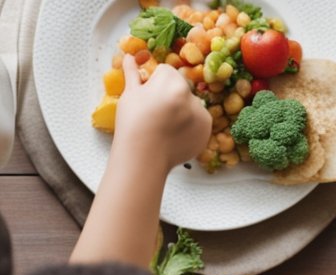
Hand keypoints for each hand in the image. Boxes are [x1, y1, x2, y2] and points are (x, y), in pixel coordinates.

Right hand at [114, 55, 210, 173]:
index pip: (166, 71)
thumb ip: (132, 73)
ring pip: (190, 104)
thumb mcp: (130, 94)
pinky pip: (198, 121)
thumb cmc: (133, 123)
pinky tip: (175, 134)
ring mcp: (202, 114)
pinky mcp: (207, 130)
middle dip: (170, 94)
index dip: (154, 82)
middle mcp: (192, 96)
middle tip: (155, 112)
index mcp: (172, 83)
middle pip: (180, 87)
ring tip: (165, 126)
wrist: (144, 156)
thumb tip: (129, 56)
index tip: (148, 96)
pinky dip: (190, 125)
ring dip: (182, 110)